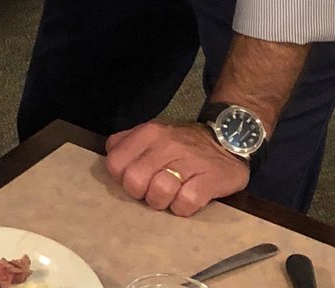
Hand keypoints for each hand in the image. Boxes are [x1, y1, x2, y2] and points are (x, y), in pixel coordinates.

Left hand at [105, 119, 249, 216]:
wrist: (228, 137)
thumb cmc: (184, 141)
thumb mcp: (154, 133)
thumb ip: (129, 142)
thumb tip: (111, 157)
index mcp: (149, 133)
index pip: (116, 163)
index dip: (122, 178)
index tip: (136, 179)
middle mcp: (166, 144)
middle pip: (134, 181)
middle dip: (141, 193)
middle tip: (153, 191)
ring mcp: (189, 161)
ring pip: (158, 193)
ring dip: (163, 202)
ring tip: (172, 195)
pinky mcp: (210, 179)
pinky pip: (185, 204)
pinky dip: (184, 208)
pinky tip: (188, 199)